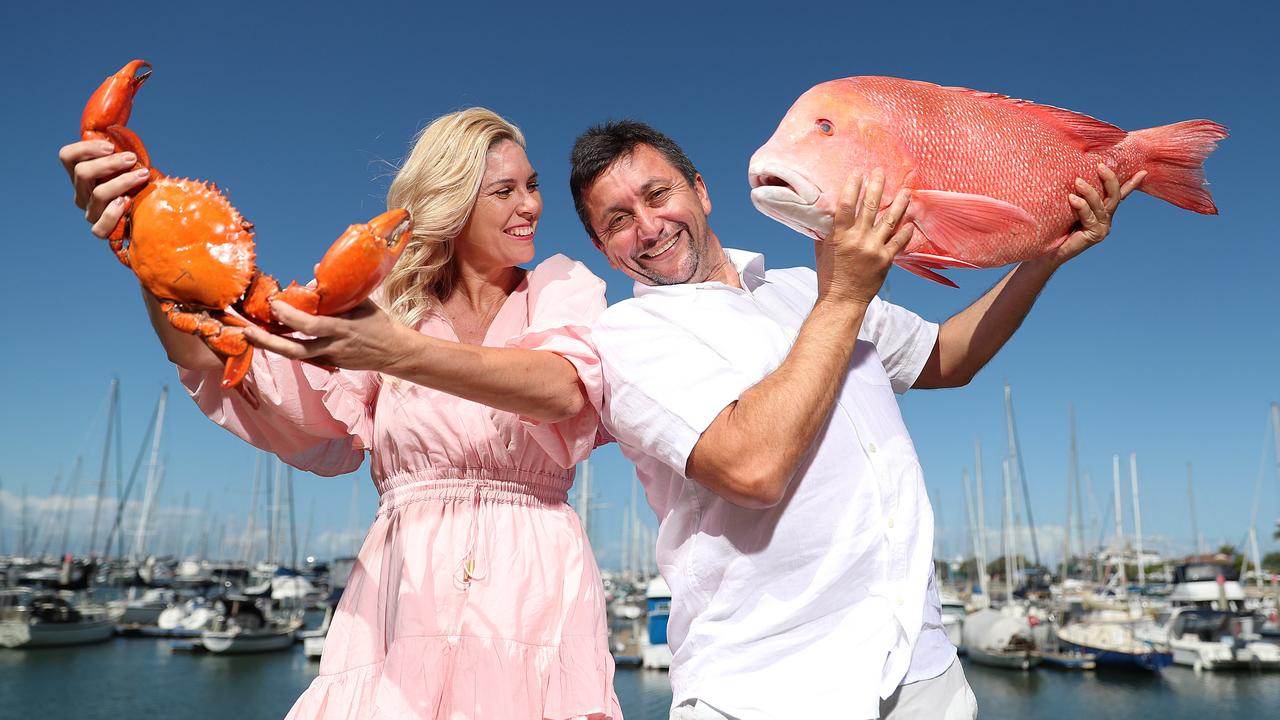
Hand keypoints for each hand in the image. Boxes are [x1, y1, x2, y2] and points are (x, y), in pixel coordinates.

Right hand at [57, 139, 149, 236]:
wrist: (154, 216)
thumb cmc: (142, 185)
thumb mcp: (132, 164)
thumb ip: (123, 149)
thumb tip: (124, 120)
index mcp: (83, 175)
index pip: (67, 156)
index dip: (85, 148)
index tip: (109, 146)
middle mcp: (82, 193)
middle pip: (82, 172)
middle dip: (110, 163)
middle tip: (131, 158)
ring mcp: (91, 213)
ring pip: (98, 194)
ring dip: (122, 181)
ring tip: (142, 175)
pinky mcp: (101, 231)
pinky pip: (100, 227)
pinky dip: (114, 213)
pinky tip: (128, 202)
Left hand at [242, 299, 417, 372]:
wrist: (394, 352)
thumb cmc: (378, 323)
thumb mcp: (362, 302)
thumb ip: (337, 291)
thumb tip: (313, 273)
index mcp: (342, 328)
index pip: (310, 325)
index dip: (289, 316)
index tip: (274, 304)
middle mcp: (333, 346)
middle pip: (295, 350)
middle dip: (269, 341)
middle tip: (247, 331)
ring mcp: (330, 358)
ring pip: (295, 356)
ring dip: (271, 346)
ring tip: (251, 335)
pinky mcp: (330, 363)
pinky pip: (305, 355)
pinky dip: (287, 346)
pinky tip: (271, 338)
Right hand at [815, 168, 913, 305]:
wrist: (843, 300)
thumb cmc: (830, 275)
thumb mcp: (822, 250)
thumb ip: (827, 231)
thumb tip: (827, 213)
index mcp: (840, 236)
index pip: (847, 205)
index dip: (853, 187)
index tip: (858, 173)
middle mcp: (858, 240)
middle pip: (870, 207)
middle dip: (876, 186)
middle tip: (880, 172)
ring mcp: (874, 250)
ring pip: (890, 221)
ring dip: (899, 204)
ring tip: (906, 190)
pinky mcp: (886, 260)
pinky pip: (899, 242)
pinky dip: (906, 231)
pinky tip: (911, 221)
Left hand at [1046, 164, 1146, 265]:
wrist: (1048, 252)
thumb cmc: (1055, 226)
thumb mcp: (1067, 207)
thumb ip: (1075, 194)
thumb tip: (1072, 174)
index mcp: (1103, 211)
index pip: (1121, 194)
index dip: (1132, 183)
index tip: (1143, 171)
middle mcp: (1106, 219)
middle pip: (1114, 196)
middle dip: (1109, 179)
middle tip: (1100, 166)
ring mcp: (1102, 228)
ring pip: (1101, 205)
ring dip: (1089, 191)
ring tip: (1078, 181)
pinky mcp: (1095, 235)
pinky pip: (1089, 217)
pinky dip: (1081, 206)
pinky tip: (1072, 198)